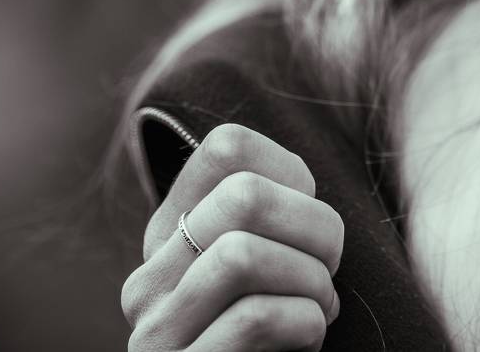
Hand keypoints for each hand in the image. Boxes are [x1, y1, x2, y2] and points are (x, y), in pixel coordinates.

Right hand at [122, 122, 343, 349]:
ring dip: (309, 279)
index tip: (307, 212)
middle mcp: (149, 279)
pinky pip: (251, 319)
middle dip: (314, 226)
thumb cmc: (269, 341)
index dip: (289, 169)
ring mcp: (157, 334)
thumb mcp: (260, 268)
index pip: (226, 147)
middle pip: (243, 197)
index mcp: (168, 235)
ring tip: (321, 306)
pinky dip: (303, 321)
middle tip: (330, 266)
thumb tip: (305, 181)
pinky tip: (310, 334)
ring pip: (242, 254)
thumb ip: (262, 221)